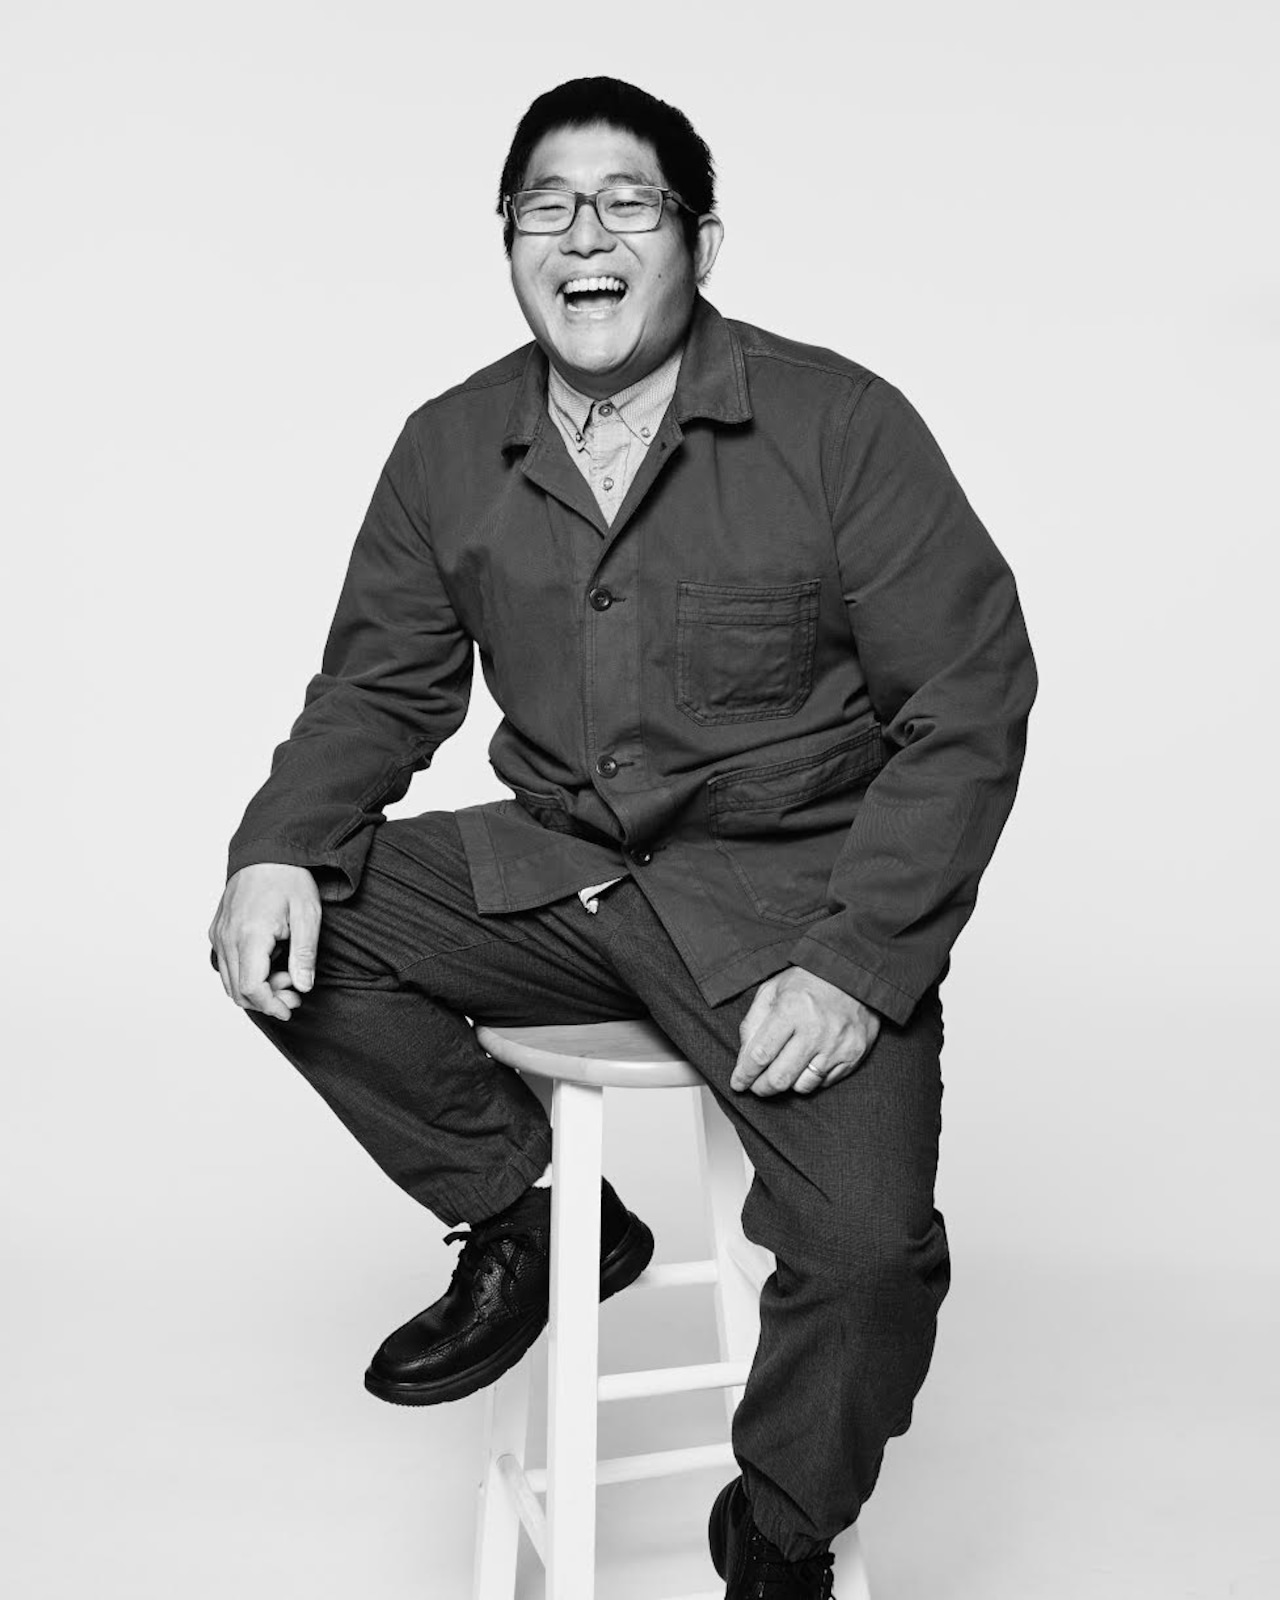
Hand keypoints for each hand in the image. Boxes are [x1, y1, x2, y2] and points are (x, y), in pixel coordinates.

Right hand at [208, 863, 321, 1019]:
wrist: (267, 849)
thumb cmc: (289, 877)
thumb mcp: (308, 914)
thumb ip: (304, 954)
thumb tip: (303, 987)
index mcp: (249, 934)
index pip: (251, 988)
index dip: (270, 1005)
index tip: (290, 1009)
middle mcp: (226, 937)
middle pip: (237, 990)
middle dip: (267, 1000)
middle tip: (295, 993)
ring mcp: (219, 933)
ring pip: (229, 980)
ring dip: (256, 989)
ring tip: (286, 976)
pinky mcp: (218, 930)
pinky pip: (226, 964)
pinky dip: (245, 974)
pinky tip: (270, 964)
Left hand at [732, 966, 880, 1096]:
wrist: (855, 973)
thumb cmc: (809, 980)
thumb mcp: (773, 989)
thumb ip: (753, 1022)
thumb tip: (744, 1059)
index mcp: (791, 1009)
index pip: (760, 1054)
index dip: (745, 1074)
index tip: (737, 1083)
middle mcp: (816, 1030)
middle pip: (780, 1078)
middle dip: (761, 1087)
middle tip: (756, 1085)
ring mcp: (837, 1045)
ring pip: (802, 1086)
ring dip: (788, 1083)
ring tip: (785, 1067)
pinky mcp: (854, 1055)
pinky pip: (824, 1083)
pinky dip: (811, 1078)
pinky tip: (808, 1062)